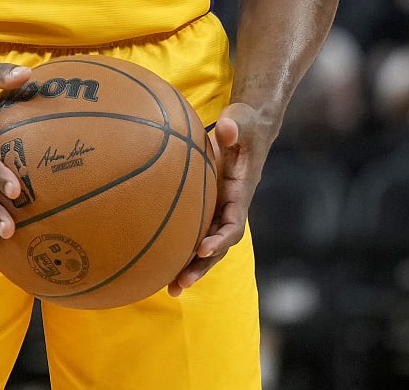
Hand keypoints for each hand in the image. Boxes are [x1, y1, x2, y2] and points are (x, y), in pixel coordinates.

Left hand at [169, 102, 272, 295]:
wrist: (248, 126)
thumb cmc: (244, 123)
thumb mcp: (242, 120)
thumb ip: (234, 126)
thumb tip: (225, 128)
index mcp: (241, 192)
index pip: (234, 222)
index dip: (221, 238)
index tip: (203, 248)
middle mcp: (231, 206)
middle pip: (220, 245)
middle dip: (203, 265)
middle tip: (182, 282)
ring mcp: (219, 208)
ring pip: (207, 245)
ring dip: (192, 267)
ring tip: (171, 289)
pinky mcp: (208, 206)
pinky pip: (195, 232)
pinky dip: (181, 249)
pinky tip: (159, 264)